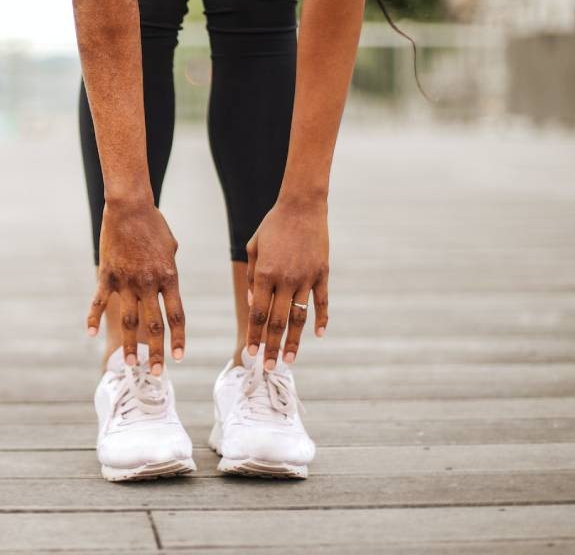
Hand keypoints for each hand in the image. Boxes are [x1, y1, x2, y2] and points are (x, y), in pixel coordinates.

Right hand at [87, 199, 185, 374]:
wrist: (129, 207)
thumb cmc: (154, 224)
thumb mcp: (171, 248)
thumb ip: (168, 272)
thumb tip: (166, 288)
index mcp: (169, 277)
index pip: (176, 315)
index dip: (178, 339)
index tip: (178, 358)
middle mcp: (148, 283)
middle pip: (154, 325)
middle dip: (156, 352)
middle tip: (157, 373)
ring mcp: (126, 281)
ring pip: (129, 320)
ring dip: (130, 345)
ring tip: (130, 364)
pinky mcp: (107, 275)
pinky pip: (99, 301)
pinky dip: (93, 318)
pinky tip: (91, 334)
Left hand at [245, 197, 329, 369]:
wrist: (302, 206)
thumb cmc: (273, 226)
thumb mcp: (253, 248)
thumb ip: (252, 277)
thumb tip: (253, 305)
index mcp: (264, 274)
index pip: (258, 313)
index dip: (255, 335)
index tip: (251, 354)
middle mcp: (285, 279)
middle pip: (278, 321)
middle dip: (272, 347)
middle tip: (268, 368)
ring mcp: (306, 277)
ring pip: (299, 317)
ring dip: (294, 341)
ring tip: (289, 360)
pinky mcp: (322, 273)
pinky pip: (322, 302)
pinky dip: (321, 320)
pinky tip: (318, 335)